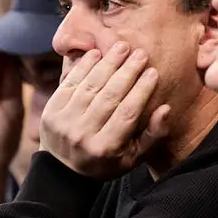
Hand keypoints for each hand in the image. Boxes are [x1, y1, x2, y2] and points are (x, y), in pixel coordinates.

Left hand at [39, 42, 170, 179]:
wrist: (62, 171)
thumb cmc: (106, 161)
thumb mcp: (132, 157)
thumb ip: (152, 135)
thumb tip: (165, 109)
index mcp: (105, 149)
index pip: (127, 114)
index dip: (141, 91)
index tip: (153, 72)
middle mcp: (83, 136)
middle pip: (109, 97)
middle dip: (127, 72)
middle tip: (140, 53)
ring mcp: (64, 122)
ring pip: (90, 87)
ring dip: (107, 64)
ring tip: (122, 47)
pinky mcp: (51, 111)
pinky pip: (70, 83)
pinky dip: (84, 67)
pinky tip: (97, 53)